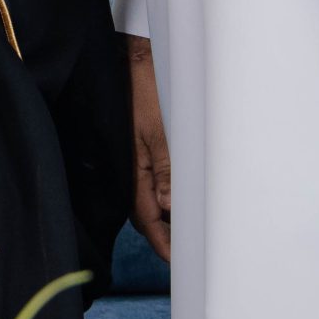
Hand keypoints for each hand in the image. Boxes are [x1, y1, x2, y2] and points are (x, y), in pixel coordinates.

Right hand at [125, 35, 169, 261]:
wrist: (126, 56)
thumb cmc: (143, 86)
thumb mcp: (161, 127)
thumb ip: (166, 168)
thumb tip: (171, 208)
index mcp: (132, 170)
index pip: (147, 220)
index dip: (164, 244)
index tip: (181, 263)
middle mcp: (128, 169)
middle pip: (147, 214)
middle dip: (167, 235)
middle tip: (193, 252)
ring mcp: (130, 159)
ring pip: (149, 198)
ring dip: (167, 215)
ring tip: (191, 229)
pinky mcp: (134, 148)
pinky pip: (148, 179)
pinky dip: (164, 193)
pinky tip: (179, 195)